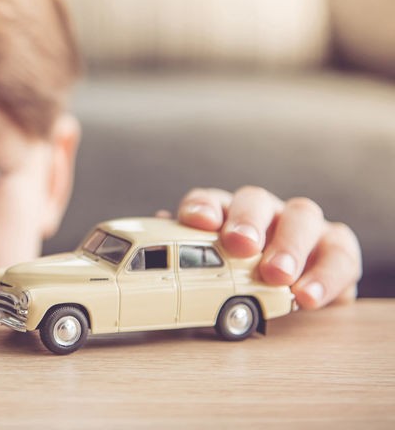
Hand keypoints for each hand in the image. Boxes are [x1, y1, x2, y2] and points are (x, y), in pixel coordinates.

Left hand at [167, 186, 361, 309]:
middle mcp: (263, 213)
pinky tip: (308, 297)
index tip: (196, 221)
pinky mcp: (337, 249)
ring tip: (277, 275)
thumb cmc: (240, 283)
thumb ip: (184, 256)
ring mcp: (302, 227)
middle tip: (240, 245)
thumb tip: (157, 222)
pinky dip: (325, 275)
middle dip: (246, 220)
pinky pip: (339, 254)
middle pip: (254, 199)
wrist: (297, 295)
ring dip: (288, 245)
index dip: (201, 207)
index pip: (209, 201)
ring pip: (301, 215)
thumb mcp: (206, 277)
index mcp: (224, 215)